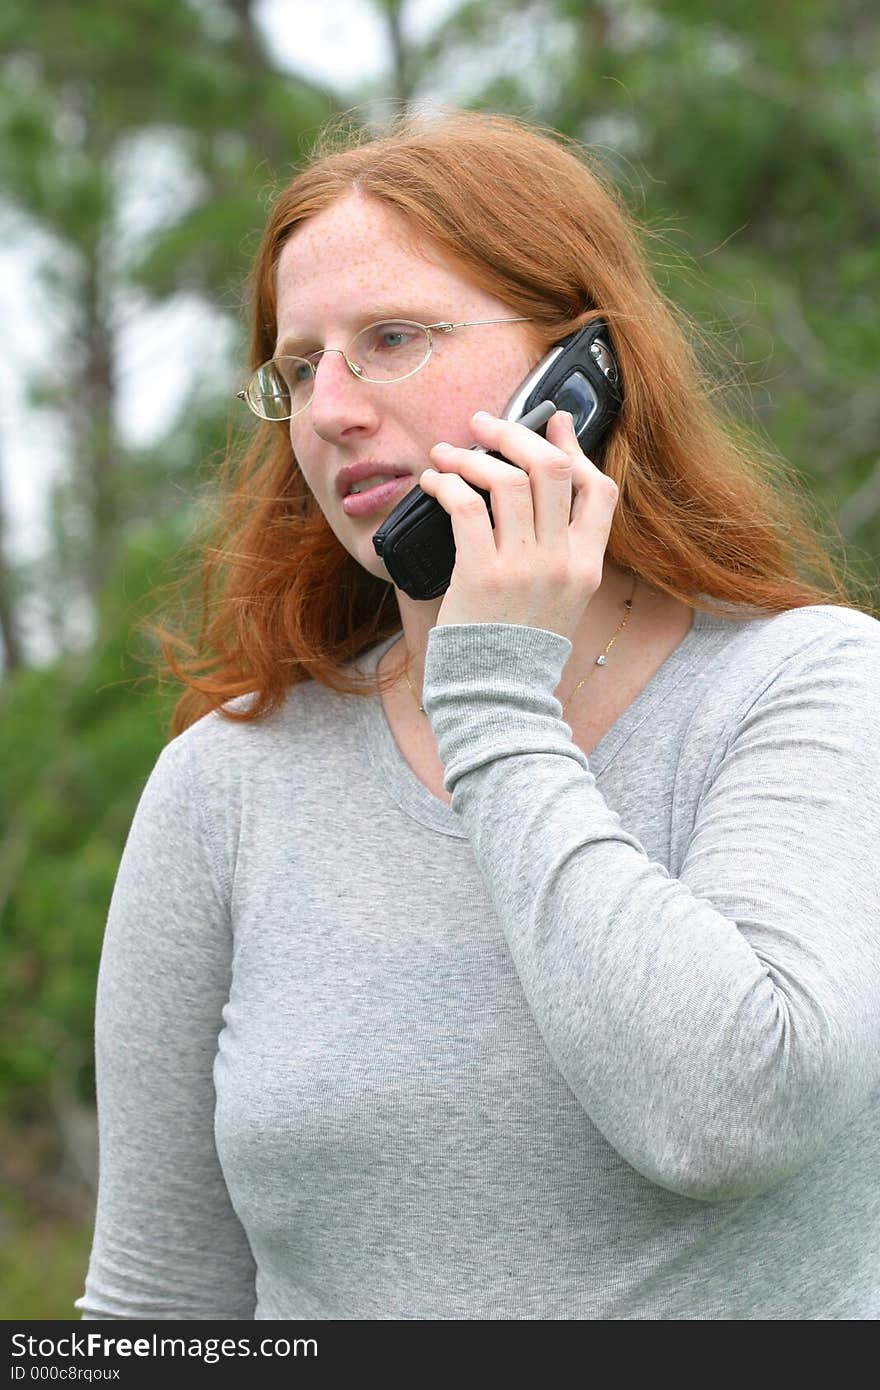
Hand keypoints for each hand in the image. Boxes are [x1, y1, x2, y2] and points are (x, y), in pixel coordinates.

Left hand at [416, 409, 619, 639]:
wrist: (497, 697)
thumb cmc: (519, 645)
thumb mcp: (561, 599)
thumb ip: (560, 548)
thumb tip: (538, 493)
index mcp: (587, 565)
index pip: (599, 489)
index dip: (574, 446)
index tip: (550, 420)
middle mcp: (561, 562)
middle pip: (550, 470)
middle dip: (514, 434)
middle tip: (484, 422)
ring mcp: (523, 568)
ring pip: (506, 481)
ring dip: (471, 456)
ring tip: (446, 453)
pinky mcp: (481, 576)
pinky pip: (465, 508)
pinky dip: (445, 485)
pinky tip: (432, 481)